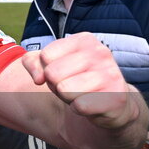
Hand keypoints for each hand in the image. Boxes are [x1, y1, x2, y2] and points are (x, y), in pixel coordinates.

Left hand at [21, 32, 138, 129]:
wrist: (111, 101)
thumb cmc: (76, 79)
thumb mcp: (50, 64)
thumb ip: (32, 62)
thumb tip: (39, 78)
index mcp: (85, 40)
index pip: (45, 56)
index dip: (47, 69)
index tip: (63, 72)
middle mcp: (101, 53)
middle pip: (53, 73)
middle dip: (56, 84)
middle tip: (72, 85)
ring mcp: (111, 74)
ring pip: (64, 89)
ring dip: (67, 97)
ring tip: (81, 94)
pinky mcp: (117, 98)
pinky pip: (79, 106)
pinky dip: (79, 108)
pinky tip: (91, 105)